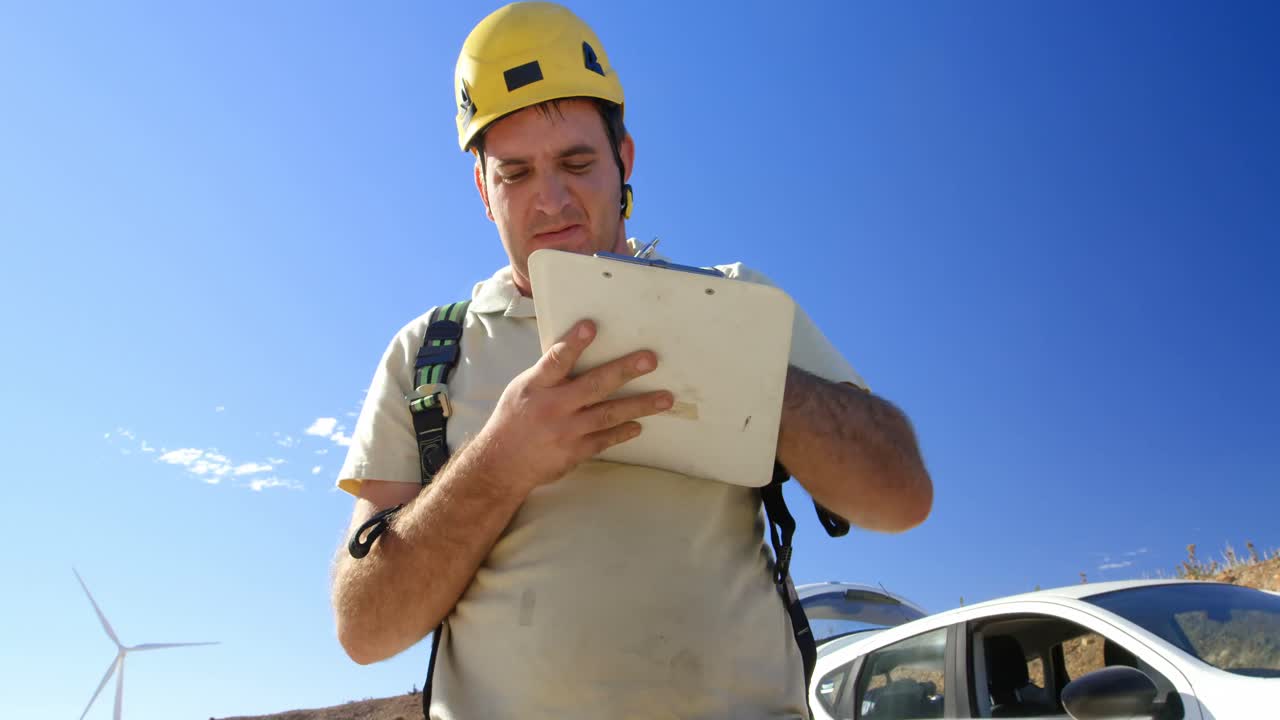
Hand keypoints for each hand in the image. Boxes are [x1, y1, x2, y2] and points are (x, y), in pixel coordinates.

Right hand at [474, 319, 671, 491]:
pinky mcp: (575, 452)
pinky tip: (640, 425)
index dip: (574, 343)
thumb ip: (550, 373)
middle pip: (593, 385)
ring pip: (608, 414)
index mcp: (536, 386)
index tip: (591, 326)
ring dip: (639, 405)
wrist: (502, 463)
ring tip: (665, 399)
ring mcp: (566, 431)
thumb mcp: (524, 388)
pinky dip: (623, 432)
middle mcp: (553, 407)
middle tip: (649, 360)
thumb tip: (577, 349)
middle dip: (624, 371)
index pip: (556, 360)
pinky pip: (605, 439)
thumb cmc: (515, 418)